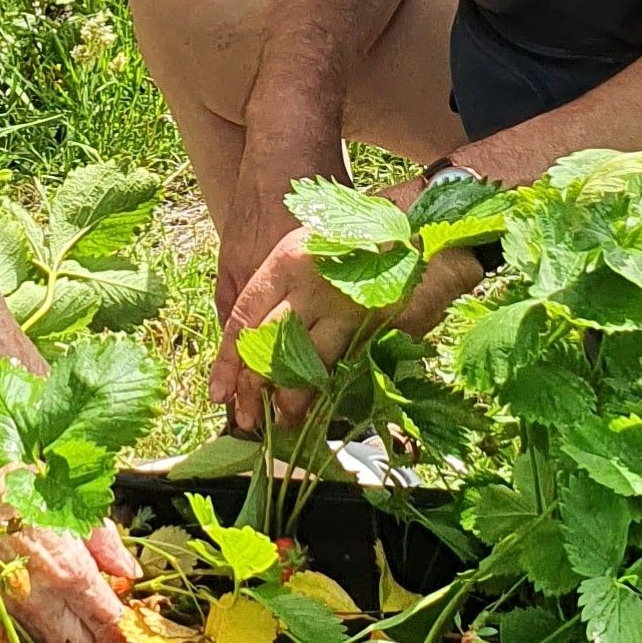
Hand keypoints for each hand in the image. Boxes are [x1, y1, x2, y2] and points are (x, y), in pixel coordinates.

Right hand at [0, 474, 141, 642]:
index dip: (125, 628)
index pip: (108, 624)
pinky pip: (25, 629)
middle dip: (95, 639)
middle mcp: (41, 598)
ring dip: (66, 632)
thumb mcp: (78, 506)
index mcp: (69, 572)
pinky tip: (43, 593)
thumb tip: (129, 572)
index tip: (130, 621)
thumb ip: (107, 545)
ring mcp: (14, 604)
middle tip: (99, 612)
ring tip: (70, 600)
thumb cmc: (25, 485)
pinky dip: (39, 621)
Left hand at [211, 208, 488, 435]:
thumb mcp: (311, 248)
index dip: (228, 361)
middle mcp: (310, 284)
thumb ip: (283, 286)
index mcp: (286, 260)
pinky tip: (322, 405)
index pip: (243, 317)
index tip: (219, 391)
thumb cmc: (359, 236)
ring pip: (306, 361)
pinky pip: (344, 364)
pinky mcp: (375, 324)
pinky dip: (330, 388)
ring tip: (283, 419)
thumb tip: (258, 340)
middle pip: (268, 346)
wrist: (422, 224)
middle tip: (248, 416)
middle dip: (254, 387)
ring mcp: (345, 306)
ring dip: (292, 396)